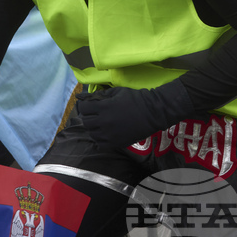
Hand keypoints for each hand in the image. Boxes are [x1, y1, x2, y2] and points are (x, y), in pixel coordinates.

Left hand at [77, 81, 193, 148]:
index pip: (84, 108)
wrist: (152, 113)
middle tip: (95, 114)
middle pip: (86, 122)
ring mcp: (109, 134)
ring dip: (93, 128)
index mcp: (104, 107)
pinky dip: (100, 139)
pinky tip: (105, 134)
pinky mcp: (116, 143)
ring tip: (100, 124)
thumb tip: (88, 96)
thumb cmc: (135, 99)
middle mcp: (104, 122)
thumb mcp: (118, 91)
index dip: (85, 105)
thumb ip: (102, 94)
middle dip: (88, 116)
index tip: (89, 105)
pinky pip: (100, 144)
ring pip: (92, 134)